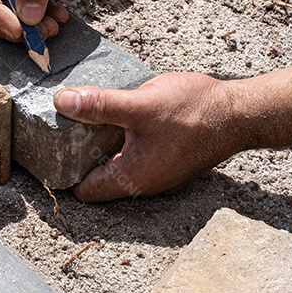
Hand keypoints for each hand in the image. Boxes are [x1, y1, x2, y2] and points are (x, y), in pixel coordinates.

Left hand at [53, 73, 241, 201]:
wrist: (242, 113)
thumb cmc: (196, 112)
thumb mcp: (140, 104)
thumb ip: (100, 105)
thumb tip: (62, 102)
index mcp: (133, 179)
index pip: (84, 190)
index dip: (63, 171)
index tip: (49, 147)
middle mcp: (145, 183)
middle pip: (98, 177)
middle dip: (80, 154)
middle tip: (64, 126)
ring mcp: (158, 172)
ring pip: (118, 163)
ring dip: (103, 144)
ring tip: (89, 115)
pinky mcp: (168, 158)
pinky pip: (136, 153)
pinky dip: (124, 138)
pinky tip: (122, 113)